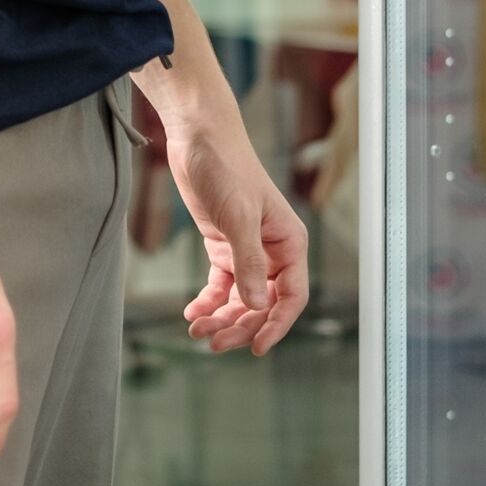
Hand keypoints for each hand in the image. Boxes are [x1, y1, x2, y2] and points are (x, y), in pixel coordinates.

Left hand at [161, 101, 310, 355]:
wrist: (198, 137)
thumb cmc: (226, 168)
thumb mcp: (238, 217)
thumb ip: (248, 263)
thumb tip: (257, 306)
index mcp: (289, 243)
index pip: (292, 296)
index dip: (276, 325)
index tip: (256, 348)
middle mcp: (272, 251)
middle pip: (263, 303)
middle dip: (241, 325)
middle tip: (214, 342)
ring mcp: (247, 249)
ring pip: (241, 298)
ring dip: (222, 317)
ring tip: (197, 329)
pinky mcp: (223, 245)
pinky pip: (221, 284)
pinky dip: (209, 300)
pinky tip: (193, 311)